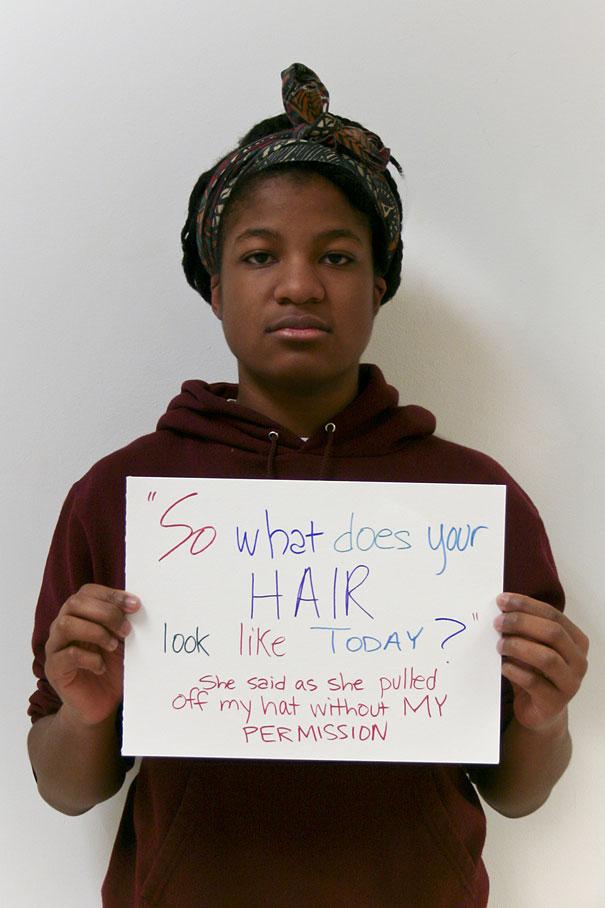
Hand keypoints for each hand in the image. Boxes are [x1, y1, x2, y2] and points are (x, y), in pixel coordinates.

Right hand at [45, 584, 140, 726]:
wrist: (100, 703)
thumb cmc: (111, 667)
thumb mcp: (122, 641)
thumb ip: (125, 621)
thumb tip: (137, 604)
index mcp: (79, 614)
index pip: (88, 591)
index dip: (112, 595)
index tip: (135, 605)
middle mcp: (62, 626)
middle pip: (74, 603)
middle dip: (105, 613)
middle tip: (126, 630)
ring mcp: (55, 647)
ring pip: (66, 625)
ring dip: (95, 632)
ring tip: (113, 646)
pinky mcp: (54, 669)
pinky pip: (68, 655)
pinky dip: (90, 658)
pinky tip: (102, 667)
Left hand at [494, 593, 587, 732]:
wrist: (540, 712)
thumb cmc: (535, 672)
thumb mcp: (532, 647)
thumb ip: (524, 629)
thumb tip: (501, 606)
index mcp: (576, 640)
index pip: (553, 614)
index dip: (526, 605)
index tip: (501, 600)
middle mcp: (579, 660)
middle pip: (553, 633)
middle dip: (521, 623)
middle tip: (497, 623)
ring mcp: (570, 683)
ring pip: (546, 657)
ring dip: (518, 646)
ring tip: (499, 645)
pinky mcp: (555, 703)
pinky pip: (533, 681)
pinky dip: (514, 670)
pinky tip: (503, 667)